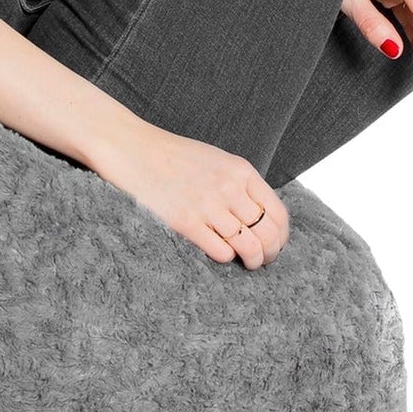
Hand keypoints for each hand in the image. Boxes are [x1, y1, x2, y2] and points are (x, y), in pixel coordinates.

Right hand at [91, 118, 289, 267]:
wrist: (131, 147)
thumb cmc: (172, 156)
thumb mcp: (215, 160)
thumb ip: (238, 183)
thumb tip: (258, 215)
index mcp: (240, 171)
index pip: (278, 213)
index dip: (281, 236)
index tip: (274, 246)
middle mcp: (229, 188)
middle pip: (267, 233)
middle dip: (269, 253)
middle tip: (262, 260)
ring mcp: (208, 205)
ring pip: (249, 247)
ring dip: (251, 260)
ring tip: (246, 263)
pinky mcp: (186, 222)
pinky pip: (221, 251)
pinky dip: (226, 258)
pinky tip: (218, 252)